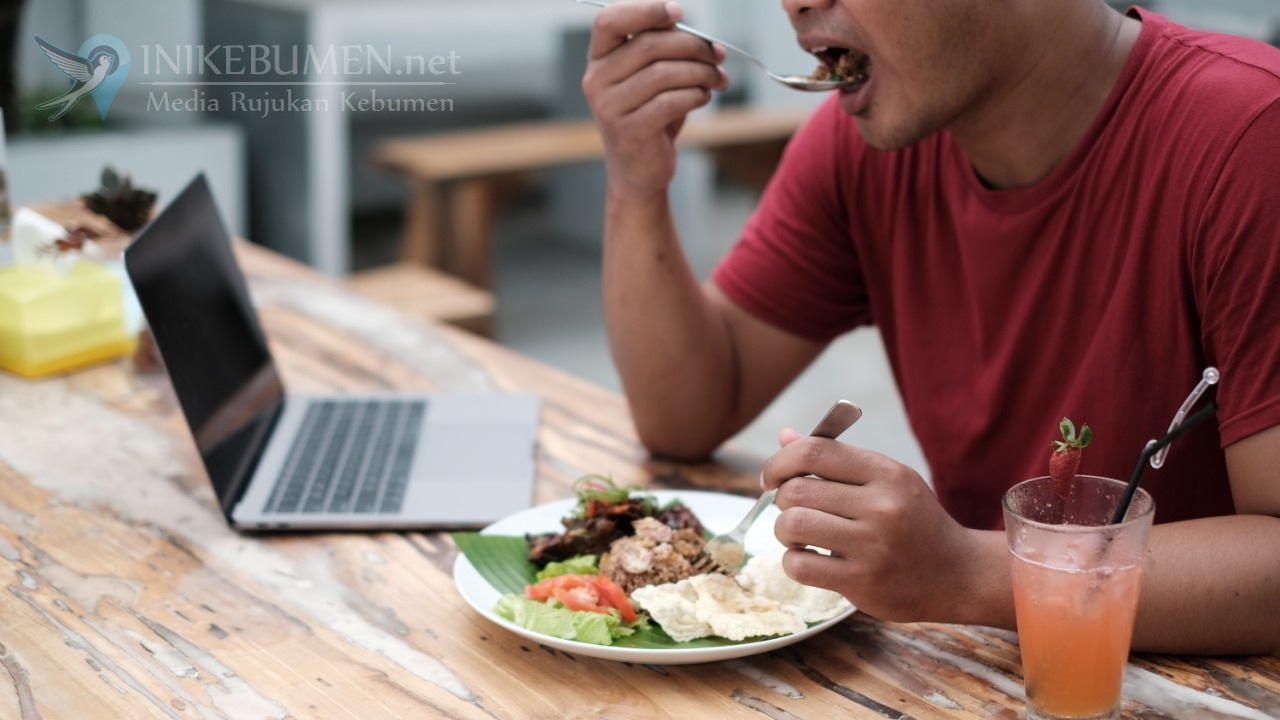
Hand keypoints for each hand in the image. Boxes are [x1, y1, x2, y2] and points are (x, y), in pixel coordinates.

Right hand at [582, 1, 728, 196]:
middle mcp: (597, 80)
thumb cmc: (649, 117)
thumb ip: (662, 50)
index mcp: (599, 59)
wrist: (638, 171)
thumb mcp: (650, 79)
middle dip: (693, 46)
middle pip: (649, 45)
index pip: (610, 20)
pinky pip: (670, 102)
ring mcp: (609, 107)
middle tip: (718, 54)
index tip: (678, 12)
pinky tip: (704, 97)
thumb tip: (693, 30)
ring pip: (664, 73)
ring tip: (718, 79)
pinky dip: (695, 95)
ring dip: (701, 72)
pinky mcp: (629, 131)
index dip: (645, 10)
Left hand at [761, 427, 987, 622]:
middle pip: (797, 491)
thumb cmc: (915, 522)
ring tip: (799, 536)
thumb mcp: (887, 481)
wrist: (959, 574)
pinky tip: (808, 560)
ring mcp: (872, 546)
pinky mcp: (862, 581)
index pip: (814, 452)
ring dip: (784, 531)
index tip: (771, 477)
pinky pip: (800, 565)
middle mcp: (881, 506)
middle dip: (782, 500)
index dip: (779, 462)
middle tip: (794, 511)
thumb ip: (836, 460)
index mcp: (886, 473)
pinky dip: (792, 562)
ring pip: (793, 525)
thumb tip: (785, 437)